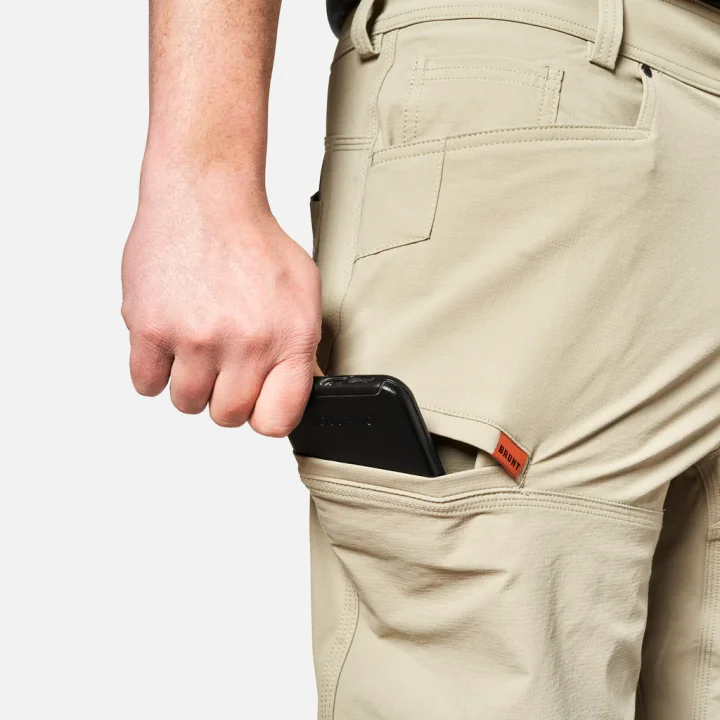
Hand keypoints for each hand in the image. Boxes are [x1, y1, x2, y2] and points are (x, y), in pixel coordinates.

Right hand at [121, 169, 321, 435]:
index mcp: (289, 339)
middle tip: (224, 362)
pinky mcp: (150, 329)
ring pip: (186, 403)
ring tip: (197, 342)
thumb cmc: (253, 241)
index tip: (258, 401)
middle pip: (228, 417)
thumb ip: (302, 349)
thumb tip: (297, 393)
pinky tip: (170, 340)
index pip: (277, 421)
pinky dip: (155, 369)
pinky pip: (146, 384)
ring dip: (190, 381)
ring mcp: (195, 338)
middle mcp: (245, 343)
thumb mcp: (303, 293)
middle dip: (225, 395)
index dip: (265, 415)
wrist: (204, 196)